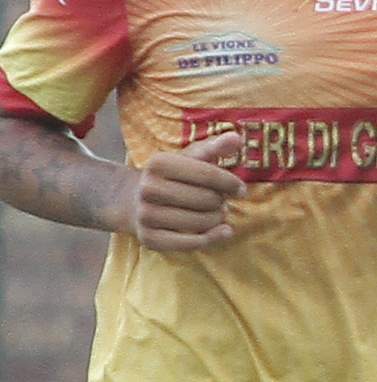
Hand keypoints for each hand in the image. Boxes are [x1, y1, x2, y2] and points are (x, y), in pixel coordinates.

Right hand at [125, 140, 246, 251]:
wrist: (130, 201)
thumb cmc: (171, 177)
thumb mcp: (188, 158)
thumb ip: (213, 148)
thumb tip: (237, 138)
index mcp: (158, 164)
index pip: (208, 175)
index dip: (231, 183)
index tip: (240, 189)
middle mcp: (148, 189)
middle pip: (208, 200)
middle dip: (221, 201)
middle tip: (218, 201)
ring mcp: (146, 215)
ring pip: (203, 222)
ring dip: (218, 219)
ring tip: (214, 213)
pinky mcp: (149, 239)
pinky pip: (192, 244)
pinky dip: (213, 238)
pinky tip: (223, 231)